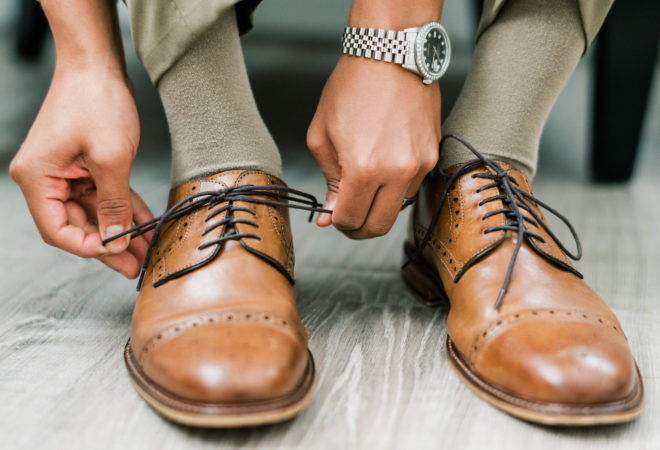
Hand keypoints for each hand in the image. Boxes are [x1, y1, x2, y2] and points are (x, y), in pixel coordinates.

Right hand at [10, 66, 153, 277]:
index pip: (57, 231)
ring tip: (147, 249)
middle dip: (109, 245)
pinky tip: (145, 224)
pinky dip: (124, 209)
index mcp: (37, 179)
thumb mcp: (111, 159)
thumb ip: (113, 204)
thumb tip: (115, 240)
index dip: (88, 247)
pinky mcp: (85, 166)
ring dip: (121, 230)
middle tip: (135, 265)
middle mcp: (46, 179)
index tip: (117, 253)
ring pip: (95, 214)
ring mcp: (66, 173)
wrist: (99, 65)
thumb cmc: (96, 101)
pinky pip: (105, 196)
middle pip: (76, 225)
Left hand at [307, 55, 440, 238]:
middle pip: (379, 226)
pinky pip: (413, 185)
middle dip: (359, 227)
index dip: (338, 223)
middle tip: (348, 215)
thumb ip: (328, 180)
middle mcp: (397, 171)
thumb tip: (332, 213)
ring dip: (380, 204)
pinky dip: (396, 184)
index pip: (351, 220)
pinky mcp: (433, 154)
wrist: (391, 53)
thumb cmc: (352, 87)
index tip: (334, 216)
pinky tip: (385, 162)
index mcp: (364, 168)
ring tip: (366, 179)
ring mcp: (420, 164)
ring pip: (398, 207)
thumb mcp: (322, 135)